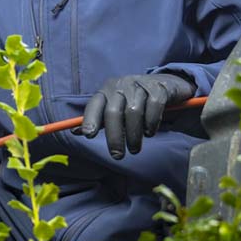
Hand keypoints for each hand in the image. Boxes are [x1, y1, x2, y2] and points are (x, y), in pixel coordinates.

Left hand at [80, 73, 195, 159]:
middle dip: (114, 136)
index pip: (94, 105)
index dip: (90, 119)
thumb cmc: (134, 101)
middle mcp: (121, 85)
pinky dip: (151, 122)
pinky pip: (154, 106)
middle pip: (113, 112)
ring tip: (134, 149)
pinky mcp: (158, 87)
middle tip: (117, 156)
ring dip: (134, 134)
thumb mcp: (115, 108)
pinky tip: (150, 132)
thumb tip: (75, 132)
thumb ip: (97, 119)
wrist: (165, 85)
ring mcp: (140, 84)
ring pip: (133, 111)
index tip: (89, 135)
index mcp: (106, 91)